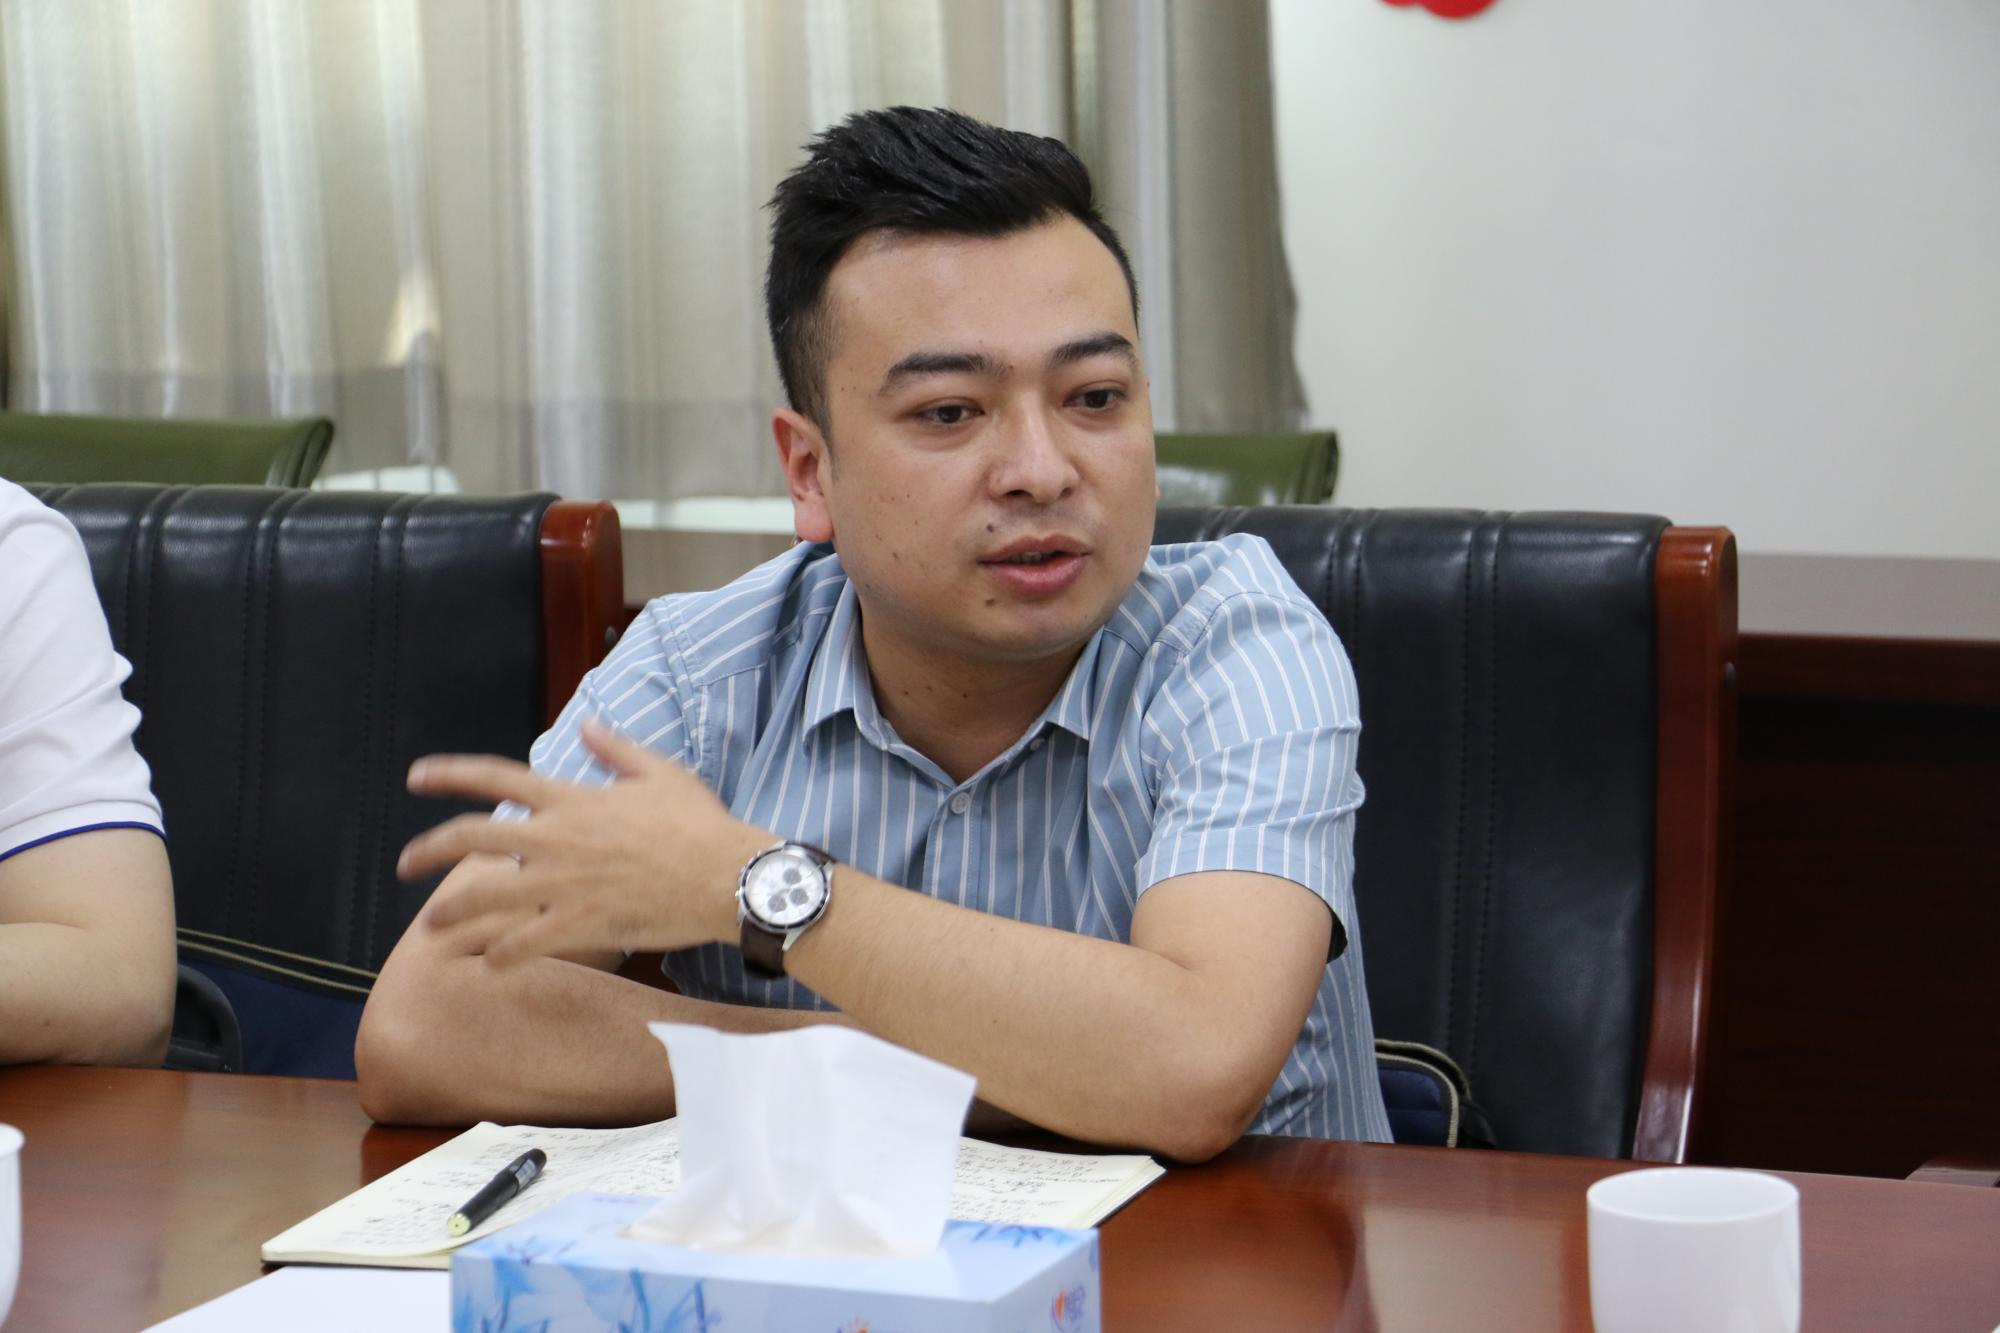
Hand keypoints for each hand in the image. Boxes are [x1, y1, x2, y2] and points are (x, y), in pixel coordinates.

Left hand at [398, 719, 770, 965]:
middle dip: (429, 850)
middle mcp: (556, 839)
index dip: (450, 775)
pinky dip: (503, 955)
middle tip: (405, 863)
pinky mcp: (581, 924)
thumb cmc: (699, 823)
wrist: (726, 875)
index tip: (417, 778)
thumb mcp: (660, 773)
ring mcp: (564, 884)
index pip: (495, 777)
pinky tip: (490, 964)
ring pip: (486, 896)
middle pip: (472, 838)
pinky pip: (525, 942)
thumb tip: (587, 725)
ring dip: (451, 912)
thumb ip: (616, 749)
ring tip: (431, 927)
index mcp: (572, 799)